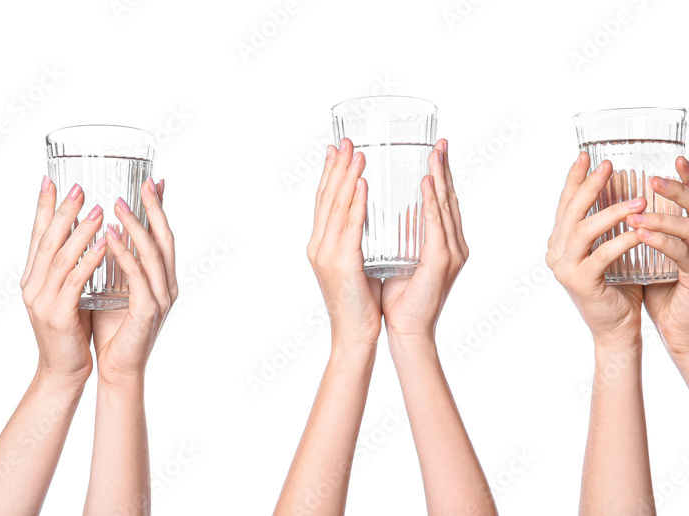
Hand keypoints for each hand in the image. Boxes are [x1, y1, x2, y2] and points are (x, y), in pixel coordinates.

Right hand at [21, 178, 107, 385]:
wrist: (64, 370)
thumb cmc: (71, 330)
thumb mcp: (67, 292)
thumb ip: (71, 268)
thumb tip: (86, 236)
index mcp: (33, 277)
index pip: (37, 235)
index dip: (43, 207)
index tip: (50, 180)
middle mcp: (32, 285)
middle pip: (47, 241)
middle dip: (63, 212)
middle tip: (78, 187)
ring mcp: (42, 300)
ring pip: (61, 258)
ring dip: (80, 232)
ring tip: (98, 210)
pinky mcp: (57, 315)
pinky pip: (76, 282)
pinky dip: (90, 261)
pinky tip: (104, 245)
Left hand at [90, 177, 177, 386]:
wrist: (117, 369)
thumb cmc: (113, 331)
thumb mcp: (115, 290)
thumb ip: (117, 266)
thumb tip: (106, 235)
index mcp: (162, 279)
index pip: (163, 236)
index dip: (160, 209)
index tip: (153, 182)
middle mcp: (167, 285)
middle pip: (165, 238)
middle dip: (155, 208)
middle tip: (142, 183)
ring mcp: (161, 298)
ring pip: (153, 253)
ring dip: (135, 226)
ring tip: (117, 204)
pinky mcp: (148, 311)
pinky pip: (138, 276)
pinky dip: (124, 253)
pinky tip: (109, 237)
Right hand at [307, 138, 381, 349]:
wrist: (356, 335)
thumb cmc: (362, 304)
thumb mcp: (357, 265)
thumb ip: (358, 242)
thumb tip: (369, 221)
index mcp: (321, 245)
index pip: (324, 201)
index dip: (330, 173)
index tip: (336, 149)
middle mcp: (319, 245)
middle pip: (327, 198)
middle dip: (337, 166)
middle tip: (347, 140)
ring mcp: (326, 254)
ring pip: (336, 207)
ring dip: (347, 177)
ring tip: (358, 153)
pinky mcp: (341, 264)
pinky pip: (350, 227)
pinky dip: (356, 203)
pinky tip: (362, 184)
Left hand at [381, 139, 467, 345]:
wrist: (405, 330)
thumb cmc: (399, 299)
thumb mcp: (401, 258)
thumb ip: (402, 236)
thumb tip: (394, 213)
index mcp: (446, 244)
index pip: (444, 203)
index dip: (441, 175)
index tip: (435, 149)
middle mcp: (454, 245)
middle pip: (450, 199)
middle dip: (444, 168)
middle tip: (440, 140)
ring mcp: (452, 253)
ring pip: (446, 206)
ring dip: (440, 177)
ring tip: (434, 152)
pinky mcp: (442, 261)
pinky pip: (436, 224)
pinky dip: (432, 202)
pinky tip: (427, 182)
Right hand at [546, 153, 648, 345]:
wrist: (617, 330)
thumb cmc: (620, 288)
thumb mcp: (612, 249)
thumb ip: (609, 226)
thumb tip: (626, 187)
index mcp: (560, 243)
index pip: (565, 204)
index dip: (575, 179)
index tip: (587, 155)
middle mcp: (555, 253)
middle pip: (571, 211)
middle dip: (590, 185)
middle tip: (608, 165)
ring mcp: (564, 269)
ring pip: (584, 230)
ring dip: (611, 211)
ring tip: (637, 199)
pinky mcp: (581, 283)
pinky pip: (601, 255)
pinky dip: (621, 240)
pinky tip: (639, 230)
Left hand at [630, 156, 688, 355]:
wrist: (680, 332)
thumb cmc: (664, 292)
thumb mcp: (654, 254)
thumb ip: (649, 230)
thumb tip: (621, 204)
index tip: (676, 157)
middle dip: (676, 189)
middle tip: (652, 179)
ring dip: (661, 217)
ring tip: (634, 212)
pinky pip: (683, 254)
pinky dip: (662, 242)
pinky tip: (642, 234)